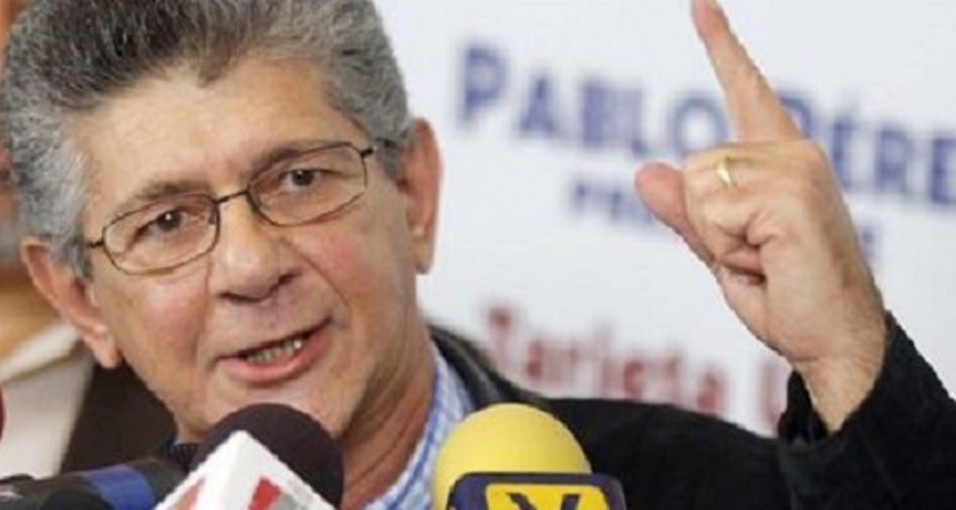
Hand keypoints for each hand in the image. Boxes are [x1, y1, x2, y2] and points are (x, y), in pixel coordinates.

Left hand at [635, 0, 885, 430]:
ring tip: (766, 258)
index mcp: (779, 160)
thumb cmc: (787, 296)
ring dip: (717, 237)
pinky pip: (712, 211)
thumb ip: (686, 212)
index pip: (746, 90)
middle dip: (705, 224)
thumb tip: (643, 171)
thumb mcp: (722, 252)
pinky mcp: (791, 193)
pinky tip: (770, 260)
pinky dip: (727, 248)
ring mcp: (796, 168)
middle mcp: (793, 152)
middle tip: (756, 255)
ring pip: (696, 188)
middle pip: (691, 167)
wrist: (834, 341)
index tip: (700, 4)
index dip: (722, 45)